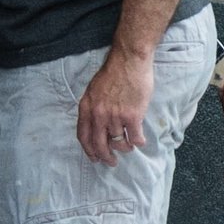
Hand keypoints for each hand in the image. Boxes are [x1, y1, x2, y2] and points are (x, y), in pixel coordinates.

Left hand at [77, 50, 153, 166]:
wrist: (129, 61)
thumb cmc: (113, 73)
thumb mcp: (93, 90)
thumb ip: (93, 108)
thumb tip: (96, 125)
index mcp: (87, 108)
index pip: (83, 136)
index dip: (89, 150)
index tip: (94, 157)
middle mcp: (99, 115)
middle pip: (100, 145)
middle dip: (106, 157)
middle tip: (112, 162)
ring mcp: (115, 117)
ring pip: (119, 142)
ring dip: (125, 148)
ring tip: (129, 147)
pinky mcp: (133, 116)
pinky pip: (135, 137)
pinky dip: (138, 142)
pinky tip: (140, 141)